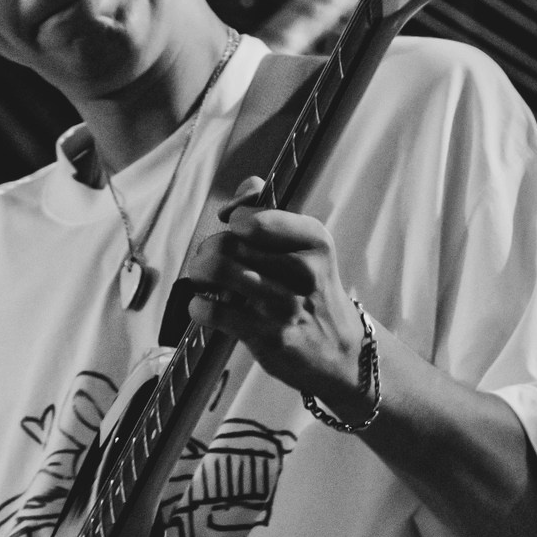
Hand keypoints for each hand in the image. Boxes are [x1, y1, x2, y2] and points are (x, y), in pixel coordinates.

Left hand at [187, 176, 369, 416]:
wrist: (338, 350)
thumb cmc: (311, 291)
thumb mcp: (307, 248)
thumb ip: (275, 211)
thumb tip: (248, 186)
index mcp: (315, 240)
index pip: (252, 218)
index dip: (234, 221)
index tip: (235, 230)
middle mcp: (303, 271)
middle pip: (229, 242)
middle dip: (209, 249)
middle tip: (209, 259)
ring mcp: (285, 305)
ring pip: (218, 270)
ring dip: (199, 272)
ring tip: (202, 278)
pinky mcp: (267, 336)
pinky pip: (213, 310)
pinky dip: (198, 306)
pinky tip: (204, 307)